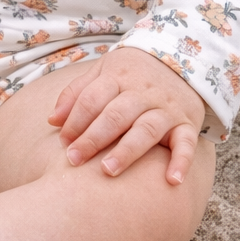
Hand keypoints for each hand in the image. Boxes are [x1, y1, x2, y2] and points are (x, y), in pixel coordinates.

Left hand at [47, 47, 206, 185]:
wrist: (182, 59)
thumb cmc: (132, 72)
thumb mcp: (103, 71)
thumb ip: (77, 94)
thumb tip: (52, 120)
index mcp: (118, 77)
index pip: (92, 99)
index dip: (75, 120)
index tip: (63, 142)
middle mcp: (142, 92)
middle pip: (115, 116)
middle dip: (93, 139)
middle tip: (74, 160)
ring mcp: (166, 108)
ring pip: (146, 130)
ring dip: (127, 151)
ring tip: (108, 171)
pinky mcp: (187, 122)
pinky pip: (187, 143)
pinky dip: (182, 161)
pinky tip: (172, 181)